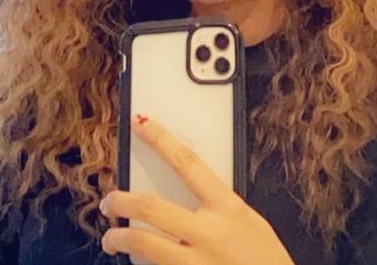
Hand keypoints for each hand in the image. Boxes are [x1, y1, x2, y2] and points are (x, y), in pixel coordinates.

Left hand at [99, 113, 293, 264]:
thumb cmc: (267, 260)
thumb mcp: (248, 220)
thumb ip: (218, 206)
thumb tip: (188, 194)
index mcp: (227, 207)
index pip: (187, 162)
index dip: (160, 140)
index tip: (141, 124)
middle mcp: (209, 232)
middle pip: (152, 207)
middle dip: (122, 202)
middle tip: (109, 201)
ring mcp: (197, 263)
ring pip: (144, 244)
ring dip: (119, 239)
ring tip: (111, 238)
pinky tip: (134, 264)